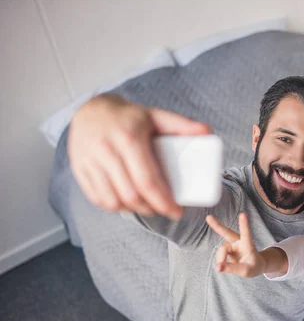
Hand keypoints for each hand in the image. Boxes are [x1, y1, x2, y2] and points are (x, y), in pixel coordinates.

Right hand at [68, 94, 211, 218]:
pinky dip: (115, 207)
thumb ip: (181, 125)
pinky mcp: (79, 170)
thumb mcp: (156, 116)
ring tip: (149, 207)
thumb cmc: (129, 117)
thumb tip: (208, 132)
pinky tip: (128, 204)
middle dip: (152, 209)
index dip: (164, 201)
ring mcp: (89, 161)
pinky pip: (97, 198)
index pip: (148, 181)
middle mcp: (106, 150)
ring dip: (134, 210)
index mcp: (129, 138)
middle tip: (166, 210)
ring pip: (113, 200)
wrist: (89, 109)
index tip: (177, 211)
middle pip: (131, 194)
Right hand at [206, 213, 266, 276]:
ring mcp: (232, 244)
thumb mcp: (245, 271)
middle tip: (208, 217)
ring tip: (220, 267)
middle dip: (217, 226)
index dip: (244, 224)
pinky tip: (222, 265)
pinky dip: (220, 260)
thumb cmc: (253, 267)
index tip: (242, 214)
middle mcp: (239, 242)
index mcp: (248, 245)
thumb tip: (218, 267)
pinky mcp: (227, 248)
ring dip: (221, 258)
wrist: (255, 266)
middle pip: (227, 233)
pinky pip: (220, 253)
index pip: (246, 234)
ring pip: (222, 249)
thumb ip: (231, 268)